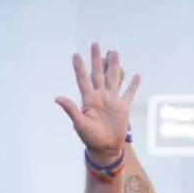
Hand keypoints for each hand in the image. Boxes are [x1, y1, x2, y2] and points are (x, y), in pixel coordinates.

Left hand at [55, 43, 140, 162]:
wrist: (106, 148)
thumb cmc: (90, 138)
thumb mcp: (80, 123)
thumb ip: (71, 109)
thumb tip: (57, 98)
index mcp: (89, 99)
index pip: (83, 79)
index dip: (79, 67)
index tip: (76, 54)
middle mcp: (100, 97)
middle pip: (99, 73)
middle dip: (97, 59)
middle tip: (95, 44)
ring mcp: (112, 101)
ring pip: (114, 79)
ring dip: (114, 65)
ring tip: (115, 52)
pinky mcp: (123, 108)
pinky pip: (129, 94)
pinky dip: (133, 85)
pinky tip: (136, 75)